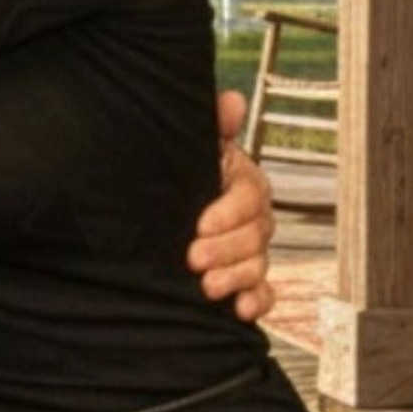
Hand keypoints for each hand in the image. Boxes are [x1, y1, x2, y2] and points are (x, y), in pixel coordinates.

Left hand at [187, 89, 274, 322]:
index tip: (200, 224)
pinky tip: (240, 310)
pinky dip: (256, 302)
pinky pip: (264, 292)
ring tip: (209, 286)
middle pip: (257, 234)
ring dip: (237, 277)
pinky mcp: (244, 278)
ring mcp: (250, 248)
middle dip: (227, 249)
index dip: (229, 212)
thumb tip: (232, 101)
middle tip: (194, 257)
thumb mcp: (188, 148)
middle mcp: (252, 215)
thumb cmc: (173, 173)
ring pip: (259, 264)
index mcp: (241, 180)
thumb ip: (213, 128)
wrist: (149, 211)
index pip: (251, 195)